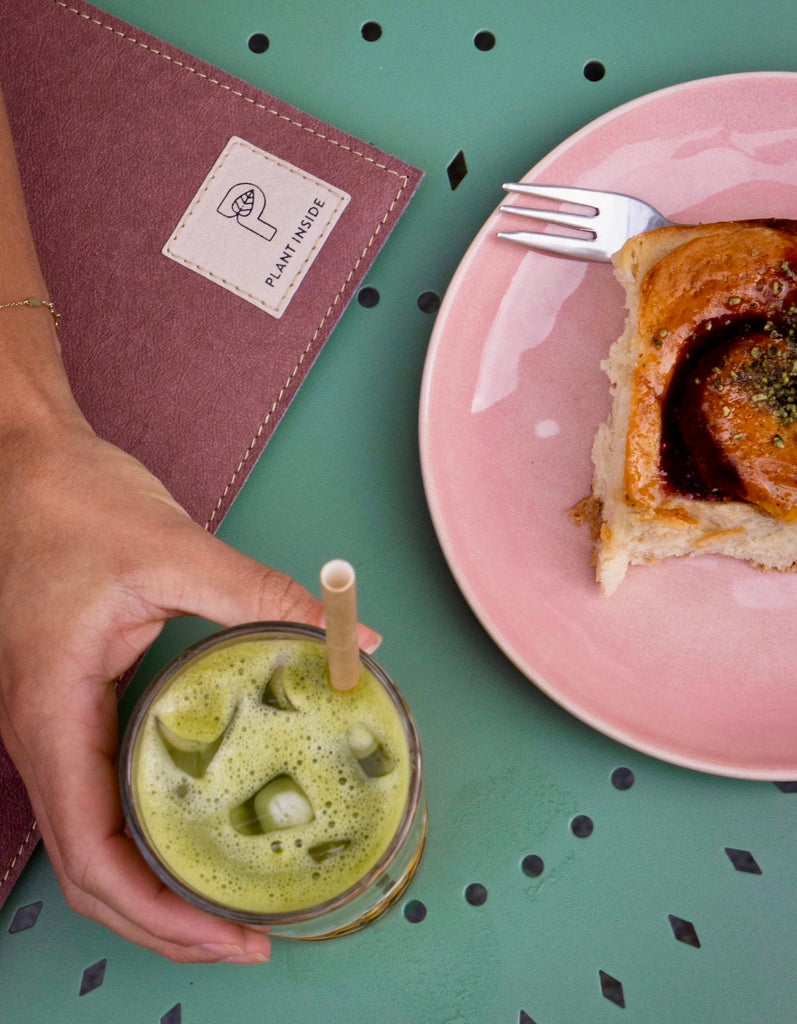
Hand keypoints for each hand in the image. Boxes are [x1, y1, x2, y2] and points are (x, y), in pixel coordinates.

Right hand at [0, 413, 379, 961]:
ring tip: (231, 901)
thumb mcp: (173, 548)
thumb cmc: (74, 504)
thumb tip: (349, 643)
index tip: (230, 933)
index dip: (160, 913)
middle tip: (249, 934)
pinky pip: (106, 795)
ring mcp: (56, 725)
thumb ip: (263, 596)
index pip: (91, 853)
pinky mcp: (76, 707)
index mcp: (51, 710)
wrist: (27, 468)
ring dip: (158, 886)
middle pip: (92, 871)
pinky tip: (203, 829)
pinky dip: (152, 833)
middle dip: (165, 920)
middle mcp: (43, 734)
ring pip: (96, 841)